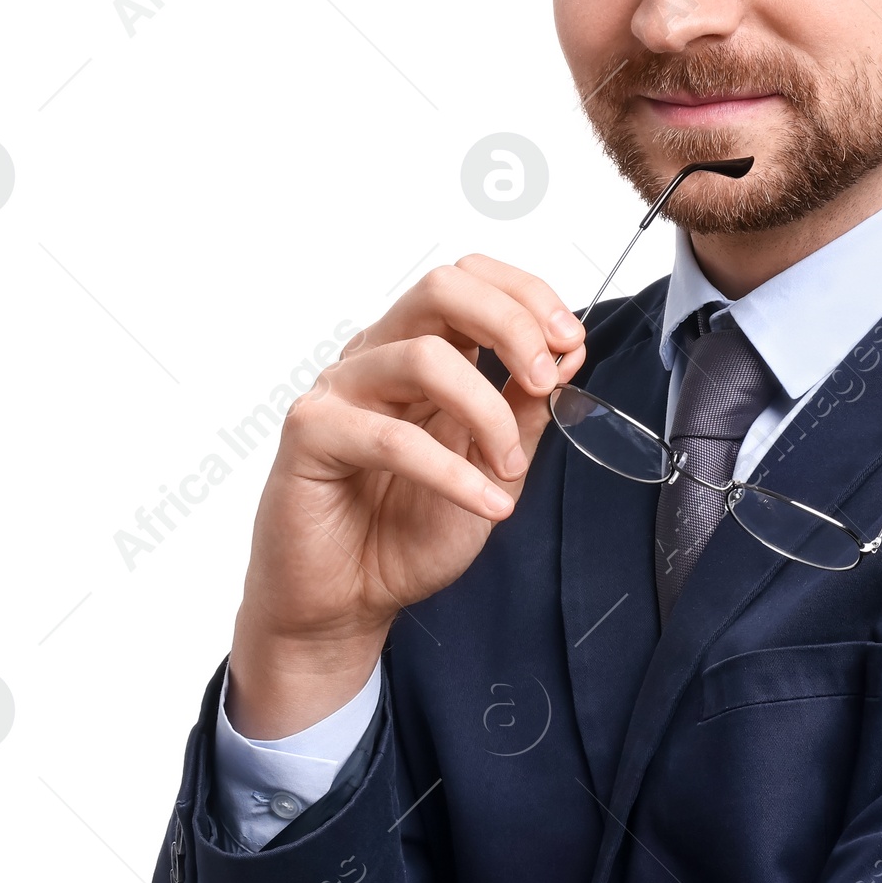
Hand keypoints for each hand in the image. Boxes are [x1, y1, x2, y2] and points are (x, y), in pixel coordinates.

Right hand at [228, 258, 584, 735]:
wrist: (349, 601)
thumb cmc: (406, 534)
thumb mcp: (493, 468)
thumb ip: (524, 409)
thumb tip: (566, 352)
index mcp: (421, 353)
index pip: (470, 281)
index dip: (527, 297)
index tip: (570, 343)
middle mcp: (378, 358)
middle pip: (442, 289)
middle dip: (511, 324)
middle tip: (545, 378)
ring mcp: (340, 390)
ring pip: (424, 357)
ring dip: (487, 412)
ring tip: (508, 469)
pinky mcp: (311, 433)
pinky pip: (390, 436)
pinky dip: (452, 472)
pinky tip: (487, 502)